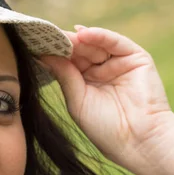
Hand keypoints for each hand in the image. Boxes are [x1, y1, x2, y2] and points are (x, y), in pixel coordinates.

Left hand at [39, 25, 173, 173]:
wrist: (138, 140)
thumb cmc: (105, 128)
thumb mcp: (77, 100)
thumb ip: (64, 75)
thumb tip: (43, 55)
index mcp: (86, 83)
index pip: (68, 62)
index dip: (54, 53)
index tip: (35, 44)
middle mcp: (102, 71)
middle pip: (80, 50)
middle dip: (64, 44)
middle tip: (46, 35)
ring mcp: (119, 63)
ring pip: (96, 44)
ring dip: (78, 39)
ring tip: (62, 36)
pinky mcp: (136, 58)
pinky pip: (116, 42)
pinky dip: (100, 36)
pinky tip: (83, 34)